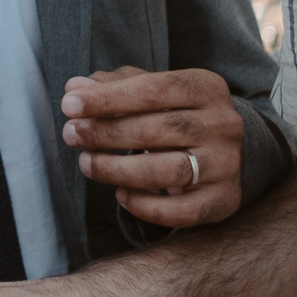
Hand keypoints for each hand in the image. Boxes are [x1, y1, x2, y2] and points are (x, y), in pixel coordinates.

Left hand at [62, 66, 244, 226]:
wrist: (220, 148)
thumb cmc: (171, 112)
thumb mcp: (147, 90)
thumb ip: (111, 85)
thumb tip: (75, 88)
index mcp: (207, 87)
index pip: (154, 89)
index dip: (108, 97)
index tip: (69, 105)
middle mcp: (224, 124)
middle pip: (157, 129)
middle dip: (105, 133)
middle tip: (70, 135)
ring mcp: (228, 164)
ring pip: (167, 171)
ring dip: (118, 169)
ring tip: (86, 163)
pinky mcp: (225, 199)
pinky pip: (183, 211)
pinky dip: (146, 207)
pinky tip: (120, 195)